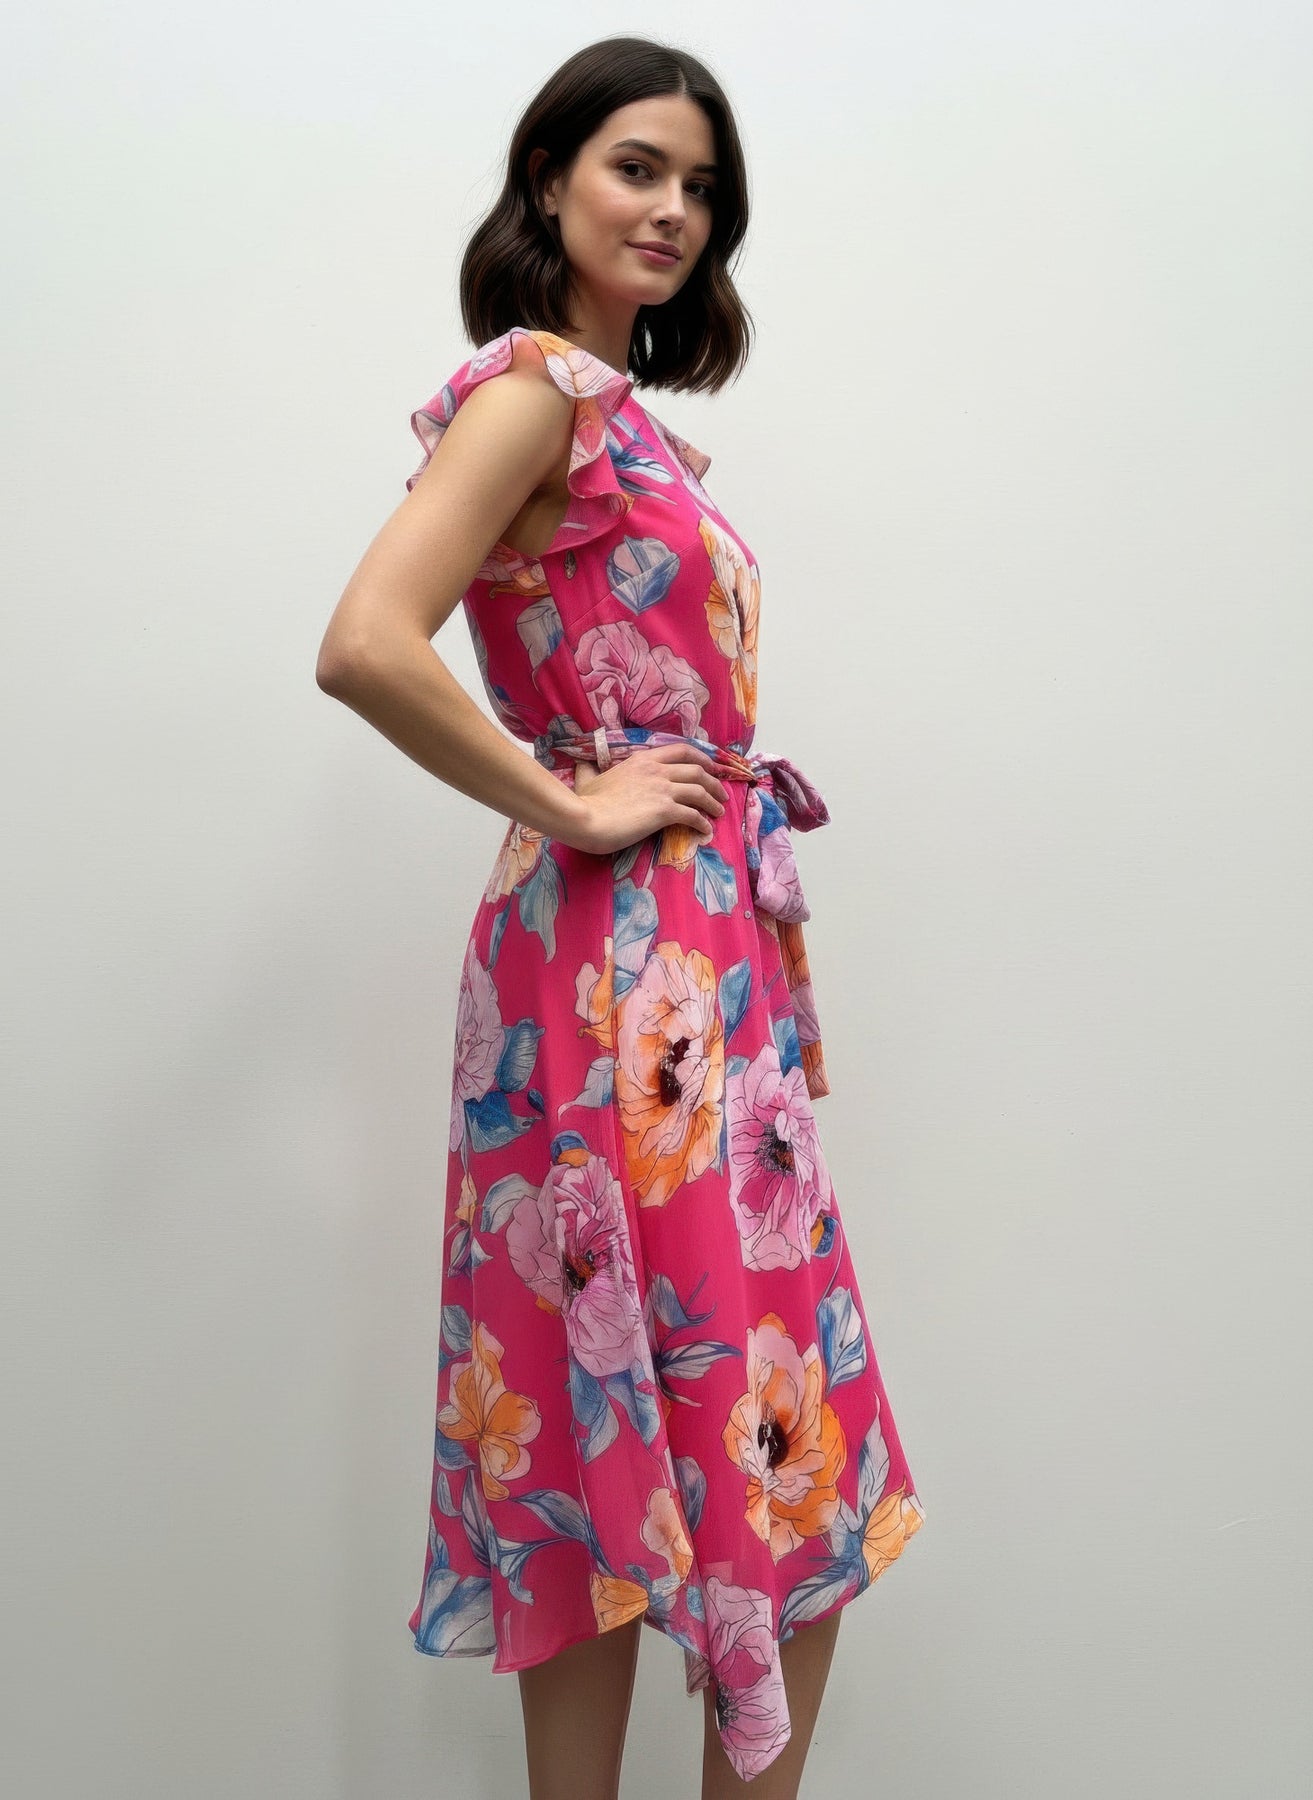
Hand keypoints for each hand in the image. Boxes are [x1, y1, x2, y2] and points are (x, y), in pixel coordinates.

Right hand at [563, 742, 729, 855]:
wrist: (586, 818)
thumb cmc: (586, 801)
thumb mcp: (587, 778)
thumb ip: (589, 769)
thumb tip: (581, 764)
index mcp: (642, 759)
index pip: (681, 750)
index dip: (701, 758)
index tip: (710, 767)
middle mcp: (657, 770)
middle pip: (697, 770)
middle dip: (714, 782)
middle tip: (721, 793)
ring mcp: (662, 789)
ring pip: (700, 791)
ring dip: (714, 802)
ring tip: (719, 812)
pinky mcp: (665, 811)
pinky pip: (693, 815)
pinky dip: (703, 823)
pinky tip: (706, 831)